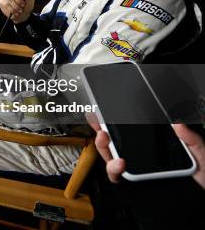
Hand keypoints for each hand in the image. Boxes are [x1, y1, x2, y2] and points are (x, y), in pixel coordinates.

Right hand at [88, 120, 204, 188]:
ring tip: (104, 138)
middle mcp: (141, 155)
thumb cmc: (204, 171)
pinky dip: (113, 169)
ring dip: (103, 146)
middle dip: (101, 128)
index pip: (129, 128)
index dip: (113, 118)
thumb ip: (190, 137)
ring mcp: (136, 168)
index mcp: (154, 142)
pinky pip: (117, 176)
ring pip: (110, 156)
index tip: (102, 109)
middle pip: (113, 140)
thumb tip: (177, 122)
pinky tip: (119, 163)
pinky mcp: (135, 183)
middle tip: (99, 122)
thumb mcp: (200, 150)